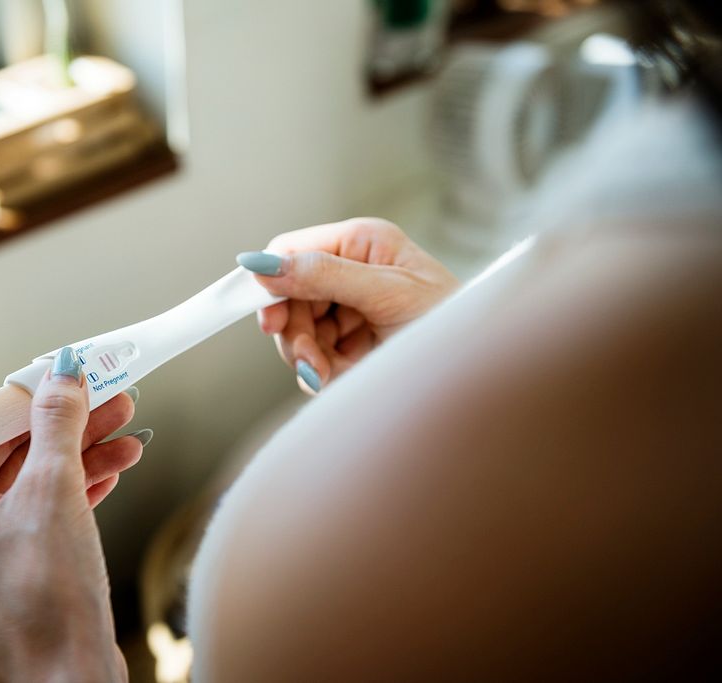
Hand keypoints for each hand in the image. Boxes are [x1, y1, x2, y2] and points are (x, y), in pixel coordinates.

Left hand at [0, 351, 142, 681]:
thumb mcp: (54, 490)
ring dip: (81, 459)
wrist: (66, 681)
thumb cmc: (45, 598)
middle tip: (114, 401)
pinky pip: (35, 518)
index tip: (76, 372)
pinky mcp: (2, 575)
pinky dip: (73, 494)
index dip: (40, 394)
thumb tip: (62, 372)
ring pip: (30, 486)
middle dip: (72, 428)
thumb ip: (57, 423)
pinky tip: (112, 472)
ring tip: (128, 436)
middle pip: (13, 454)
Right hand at [239, 217, 457, 392]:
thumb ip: (326, 276)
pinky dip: (321, 372)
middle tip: (308, 361)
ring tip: (332, 375)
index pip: (294, 249)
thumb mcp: (389, 295)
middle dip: (295, 332)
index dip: (272, 281)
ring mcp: (350, 309)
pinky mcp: (352, 344)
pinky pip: (313, 357)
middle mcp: (353, 270)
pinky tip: (342, 378)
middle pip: (289, 296)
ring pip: (296, 331)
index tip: (265, 318)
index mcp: (364, 242)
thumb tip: (266, 264)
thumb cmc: (455, 323)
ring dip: (308, 358)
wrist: (484, 376)